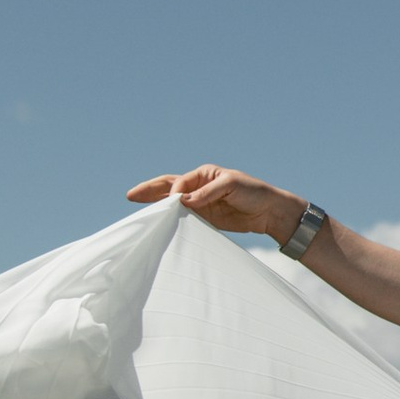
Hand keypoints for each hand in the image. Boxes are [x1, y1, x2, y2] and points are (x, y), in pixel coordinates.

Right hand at [126, 165, 300, 241]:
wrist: (269, 211)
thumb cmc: (253, 192)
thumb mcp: (232, 186)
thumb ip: (207, 193)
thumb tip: (183, 200)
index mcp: (204, 174)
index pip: (180, 182)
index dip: (175, 192)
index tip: (175, 203)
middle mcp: (198, 186)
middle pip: (168, 186)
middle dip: (149, 190)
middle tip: (130, 196)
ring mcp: (199, 203)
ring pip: (172, 202)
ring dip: (155, 204)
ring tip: (136, 206)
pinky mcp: (204, 218)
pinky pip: (183, 218)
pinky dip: (170, 220)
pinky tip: (158, 224)